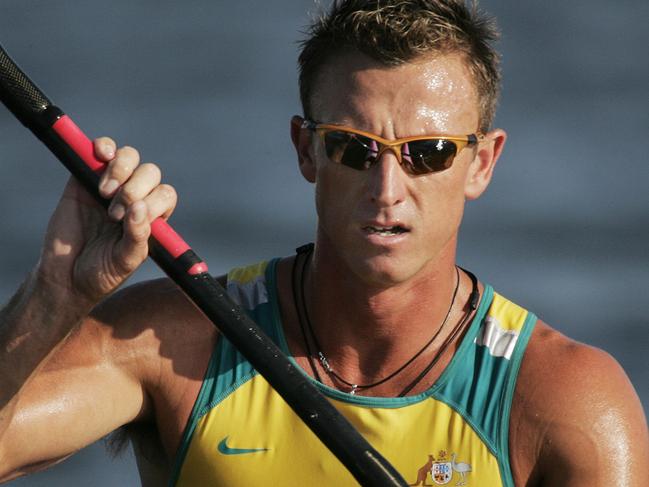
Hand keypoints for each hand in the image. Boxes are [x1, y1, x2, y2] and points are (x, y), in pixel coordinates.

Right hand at [36, 137, 176, 303]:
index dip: (153, 201)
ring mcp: (111, 185)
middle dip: (135, 189)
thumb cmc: (101, 272)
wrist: (64, 276)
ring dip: (122, 169)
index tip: (130, 218)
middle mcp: (135, 198)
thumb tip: (140, 208)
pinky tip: (101, 155)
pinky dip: (105, 146)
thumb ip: (137, 238)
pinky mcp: (84, 175)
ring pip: (130, 157)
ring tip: (105, 193)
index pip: (165, 195)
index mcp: (150, 217)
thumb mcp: (124, 262)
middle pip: (150, 173)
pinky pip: (102, 149)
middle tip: (114, 214)